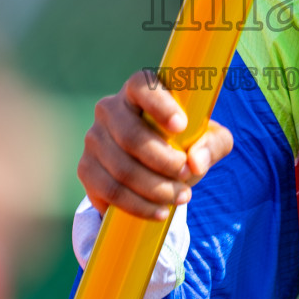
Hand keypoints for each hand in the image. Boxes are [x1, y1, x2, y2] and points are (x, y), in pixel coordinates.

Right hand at [77, 70, 234, 219]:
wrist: (151, 167)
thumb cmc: (182, 141)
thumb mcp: (208, 138)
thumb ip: (212, 144)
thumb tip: (196, 162)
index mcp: (138, 89)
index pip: (142, 86)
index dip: (160, 105)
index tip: (181, 126)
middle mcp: (110, 109)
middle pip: (131, 136)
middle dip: (164, 161)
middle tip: (187, 174)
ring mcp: (94, 138)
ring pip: (122, 169)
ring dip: (155, 188)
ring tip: (181, 197)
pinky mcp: (86, 168)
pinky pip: (110, 191)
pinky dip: (138, 205)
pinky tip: (159, 211)